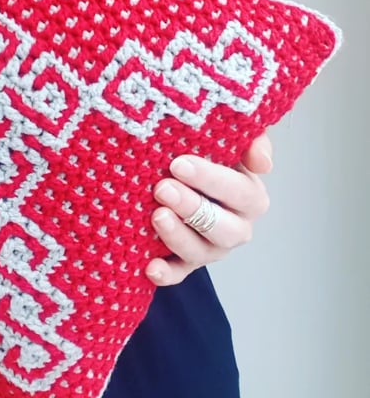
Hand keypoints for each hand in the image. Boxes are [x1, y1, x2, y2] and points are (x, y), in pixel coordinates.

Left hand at [145, 133, 272, 285]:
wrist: (179, 174)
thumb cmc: (206, 153)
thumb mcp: (231, 140)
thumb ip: (253, 140)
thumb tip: (262, 162)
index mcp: (249, 196)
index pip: (239, 192)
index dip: (210, 179)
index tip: (178, 164)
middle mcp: (235, 227)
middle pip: (222, 227)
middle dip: (191, 207)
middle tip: (162, 189)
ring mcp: (211, 248)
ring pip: (201, 252)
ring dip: (178, 236)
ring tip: (156, 216)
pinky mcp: (187, 262)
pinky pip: (178, 273)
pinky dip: (167, 273)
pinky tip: (151, 267)